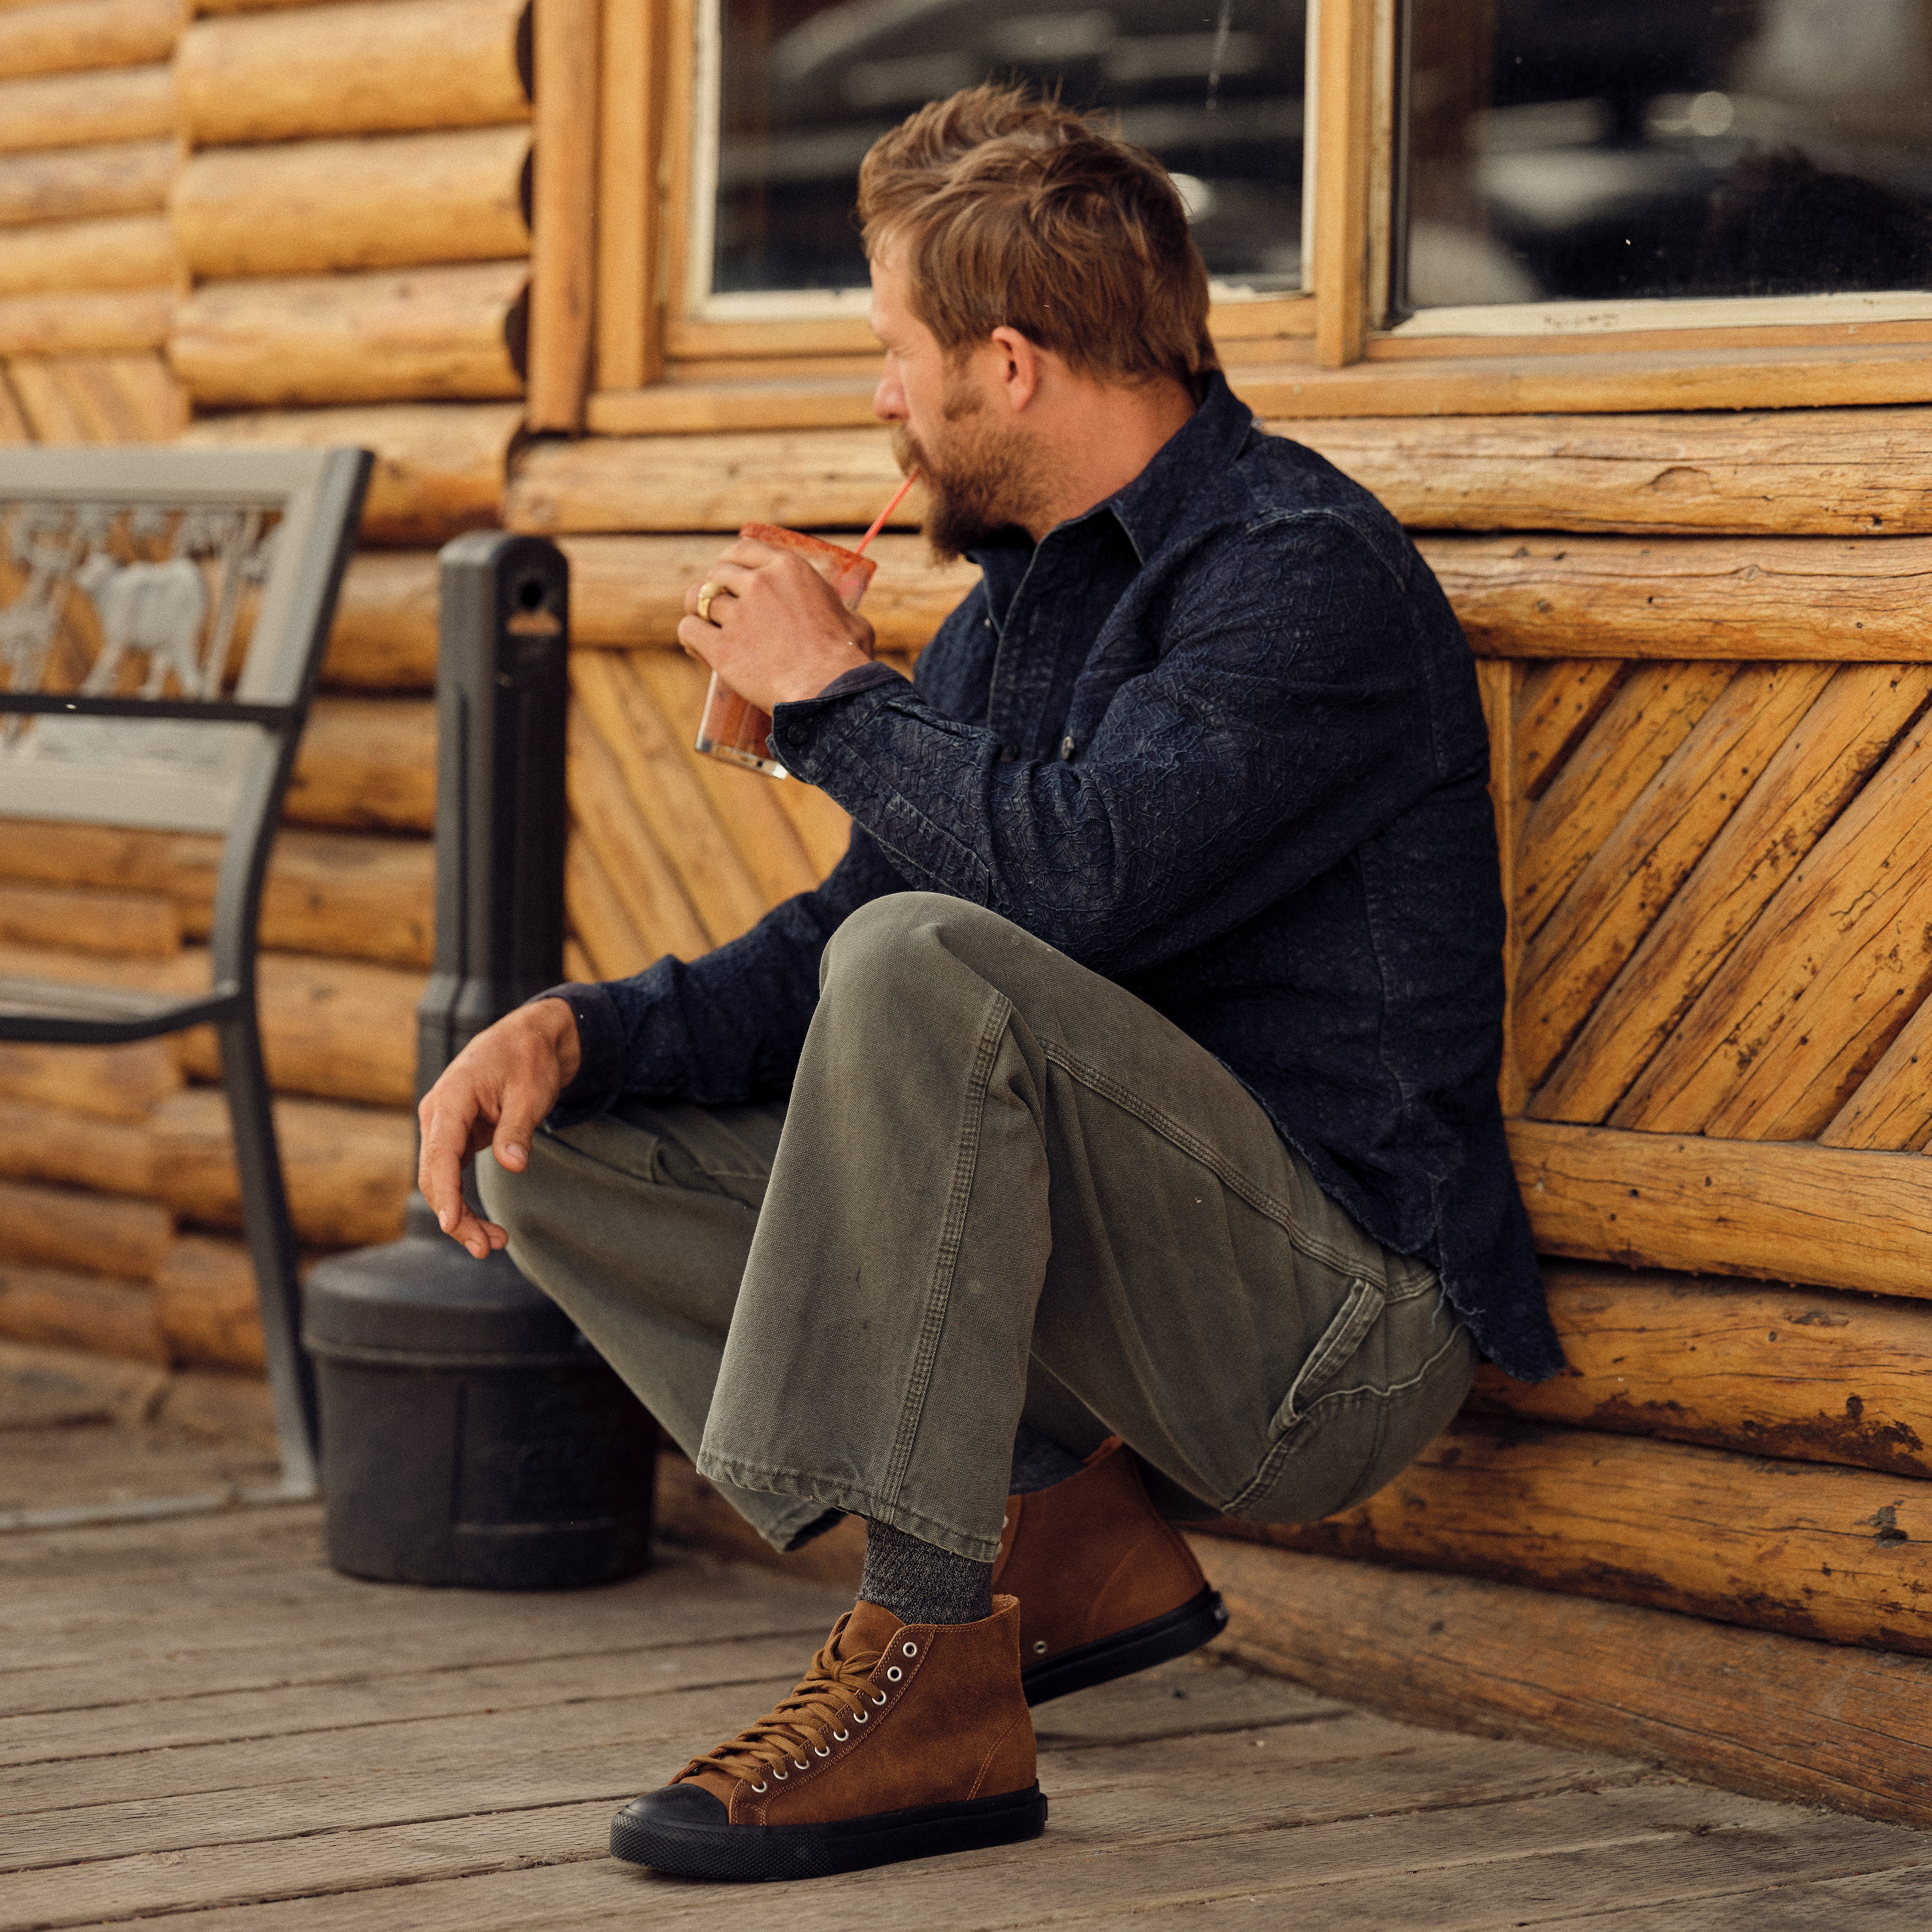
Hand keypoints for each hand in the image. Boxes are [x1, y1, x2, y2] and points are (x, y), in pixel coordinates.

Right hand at [417, 997, 581, 1258]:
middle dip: (456, 1215)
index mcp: (451, 1098)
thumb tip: (513, 1165)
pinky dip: (463, 1202)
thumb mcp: (531, 1092)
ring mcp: (442, 1127)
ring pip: (441, 1180)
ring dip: (460, 1215)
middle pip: (436, 1175)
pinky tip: (484, 1226)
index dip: (446, 1191)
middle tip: (487, 1248)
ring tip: (492, 1245)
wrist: (526, 1039)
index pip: (441, 1152)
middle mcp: (437, 1114)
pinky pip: (451, 1175)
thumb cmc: (528, 1060)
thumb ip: (518, 1129)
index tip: (451, 1223)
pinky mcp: (454, 1136)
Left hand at [679, 536, 874, 710]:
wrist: (831, 694)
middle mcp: (760, 584)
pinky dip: (690, 638)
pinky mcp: (722, 647)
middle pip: (717, 573)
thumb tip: (837, 615)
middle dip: (714, 588)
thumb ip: (833, 610)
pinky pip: (689, 630)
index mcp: (790, 569)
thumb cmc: (847, 662)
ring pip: (697, 599)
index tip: (729, 576)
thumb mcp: (851, 622)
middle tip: (718, 608)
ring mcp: (739, 615)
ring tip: (703, 625)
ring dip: (697, 611)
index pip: (744, 549)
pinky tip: (698, 648)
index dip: (730, 562)